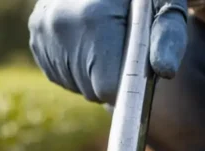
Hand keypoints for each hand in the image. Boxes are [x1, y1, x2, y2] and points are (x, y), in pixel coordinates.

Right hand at [28, 0, 188, 104]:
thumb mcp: (165, 4)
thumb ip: (168, 35)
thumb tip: (164, 70)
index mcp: (94, 16)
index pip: (108, 86)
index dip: (128, 81)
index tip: (137, 67)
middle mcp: (61, 23)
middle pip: (92, 89)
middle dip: (112, 76)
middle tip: (123, 45)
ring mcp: (43, 29)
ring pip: (77, 85)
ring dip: (95, 73)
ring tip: (106, 39)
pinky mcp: (36, 33)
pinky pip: (62, 74)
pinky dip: (78, 67)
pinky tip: (88, 40)